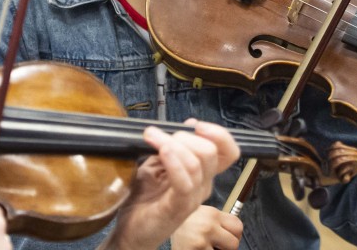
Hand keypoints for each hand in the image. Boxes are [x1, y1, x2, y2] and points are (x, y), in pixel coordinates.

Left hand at [104, 121, 239, 249]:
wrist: (129, 231)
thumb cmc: (143, 199)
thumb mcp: (157, 165)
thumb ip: (173, 147)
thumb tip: (189, 125)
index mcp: (202, 175)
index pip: (228, 151)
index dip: (218, 134)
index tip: (195, 125)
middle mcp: (202, 186)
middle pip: (210, 151)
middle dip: (184, 136)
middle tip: (158, 136)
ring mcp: (192, 198)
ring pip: (197, 163)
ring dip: (172, 143)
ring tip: (151, 138)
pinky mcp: (178, 208)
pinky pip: (184, 182)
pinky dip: (174, 163)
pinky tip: (163, 151)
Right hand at [170, 205, 242, 249]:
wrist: (161, 227)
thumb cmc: (186, 224)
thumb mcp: (204, 215)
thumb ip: (220, 221)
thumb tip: (237, 232)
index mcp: (212, 214)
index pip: (238, 227)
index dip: (234, 234)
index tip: (225, 236)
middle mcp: (208, 226)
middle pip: (234, 243)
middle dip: (226, 247)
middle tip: (214, 244)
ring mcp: (201, 241)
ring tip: (203, 247)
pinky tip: (197, 249)